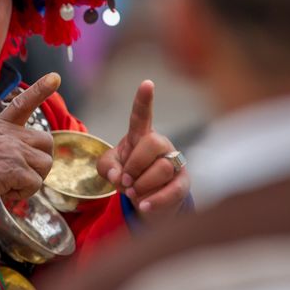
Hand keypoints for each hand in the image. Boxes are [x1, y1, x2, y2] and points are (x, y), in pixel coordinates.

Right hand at [0, 73, 58, 211]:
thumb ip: (6, 145)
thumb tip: (29, 158)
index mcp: (0, 126)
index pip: (23, 103)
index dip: (40, 89)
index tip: (54, 77)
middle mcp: (9, 134)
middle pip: (47, 142)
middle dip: (40, 161)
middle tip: (21, 174)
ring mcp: (13, 150)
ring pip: (45, 165)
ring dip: (30, 181)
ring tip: (7, 184)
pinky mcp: (15, 169)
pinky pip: (35, 184)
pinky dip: (22, 193)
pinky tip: (3, 192)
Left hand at [97, 80, 189, 220]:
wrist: (146, 200)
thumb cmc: (127, 177)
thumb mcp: (109, 169)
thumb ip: (107, 167)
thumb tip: (118, 176)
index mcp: (141, 136)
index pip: (141, 115)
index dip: (143, 100)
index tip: (147, 83)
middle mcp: (161, 145)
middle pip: (152, 144)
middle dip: (133, 165)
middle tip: (124, 182)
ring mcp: (175, 163)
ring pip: (161, 169)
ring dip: (141, 185)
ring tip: (133, 193)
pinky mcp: (183, 184)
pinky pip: (171, 191)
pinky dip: (154, 200)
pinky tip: (143, 206)